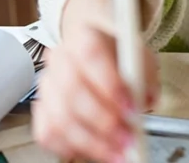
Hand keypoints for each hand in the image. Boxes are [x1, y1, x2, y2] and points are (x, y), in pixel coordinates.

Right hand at [32, 22, 159, 162]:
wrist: (95, 57)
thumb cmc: (118, 58)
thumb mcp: (139, 58)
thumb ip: (145, 76)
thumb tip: (146, 99)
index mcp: (84, 37)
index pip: (90, 55)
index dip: (109, 83)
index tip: (131, 107)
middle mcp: (59, 59)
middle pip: (72, 91)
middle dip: (103, 121)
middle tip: (127, 137)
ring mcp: (46, 86)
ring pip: (60, 119)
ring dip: (92, 142)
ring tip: (118, 151)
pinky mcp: (42, 111)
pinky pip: (48, 135)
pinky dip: (73, 148)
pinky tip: (96, 150)